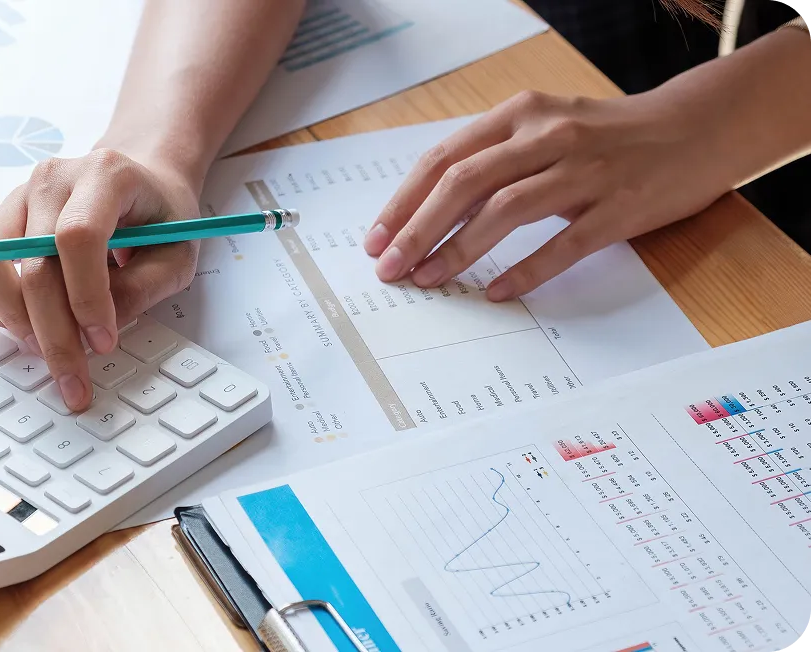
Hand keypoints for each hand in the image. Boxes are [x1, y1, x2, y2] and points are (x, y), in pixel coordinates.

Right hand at [0, 149, 200, 410]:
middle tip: (73, 377)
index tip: (102, 342)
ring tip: (46, 347)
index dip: (87, 297)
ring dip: (11, 320)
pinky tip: (21, 326)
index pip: (78, 236)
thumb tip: (93, 331)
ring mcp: (18, 197)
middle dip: (52, 333)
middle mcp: (53, 180)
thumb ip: (144, 288)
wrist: (140, 180)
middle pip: (32, 264)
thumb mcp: (178, 252)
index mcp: (105, 175)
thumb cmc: (160, 217)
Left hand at [363, 90, 742, 300]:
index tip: (376, 238)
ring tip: (428, 279)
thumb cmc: (607, 137)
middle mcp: (547, 136)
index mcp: (520, 115)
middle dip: (417, 229)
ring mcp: (585, 170)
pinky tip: (497, 292)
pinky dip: (525, 269)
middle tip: (390, 268)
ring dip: (458, 249)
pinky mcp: (619, 206)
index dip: (404, 201)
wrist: (696, 129)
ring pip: (505, 209)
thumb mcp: (544, 130)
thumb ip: (492, 159)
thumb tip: (427, 210)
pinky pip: (563, 243)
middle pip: (464, 182)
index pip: (444, 158)